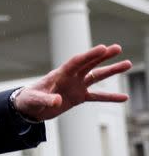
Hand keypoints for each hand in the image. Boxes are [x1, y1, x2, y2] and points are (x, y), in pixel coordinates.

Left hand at [13, 44, 131, 121]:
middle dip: (103, 56)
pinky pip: (97, 96)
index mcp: (59, 74)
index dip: (89, 55)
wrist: (28, 108)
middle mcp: (70, 78)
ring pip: (96, 76)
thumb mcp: (35, 100)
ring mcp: (76, 86)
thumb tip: (57, 101)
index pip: (76, 62)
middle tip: (117, 48)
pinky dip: (110, 97)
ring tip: (127, 64)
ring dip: (111, 71)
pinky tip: (124, 97)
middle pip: (89, 64)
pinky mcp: (78, 97)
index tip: (103, 48)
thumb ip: (46, 99)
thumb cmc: (28, 100)